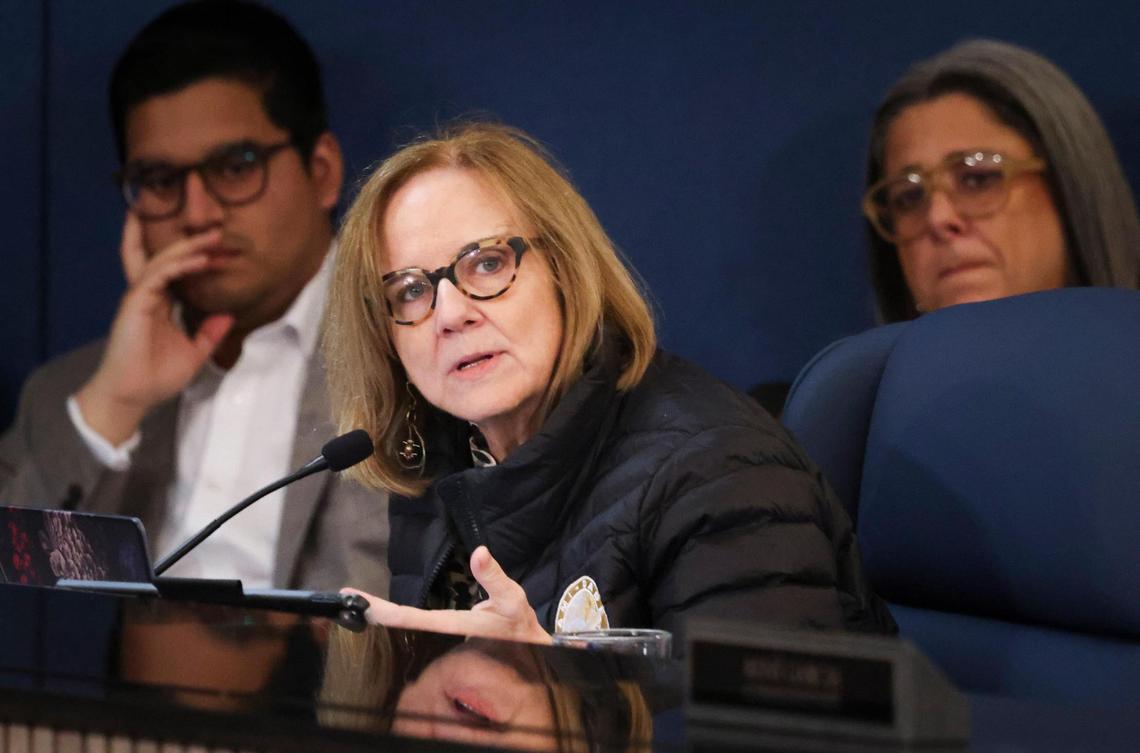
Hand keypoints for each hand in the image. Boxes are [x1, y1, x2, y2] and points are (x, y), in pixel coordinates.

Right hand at [74, 214, 233, 444]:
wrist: (132, 396)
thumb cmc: (156, 377)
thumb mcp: (194, 353)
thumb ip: (209, 334)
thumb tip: (228, 316)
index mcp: (159, 304)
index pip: (177, 272)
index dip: (197, 259)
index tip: (224, 252)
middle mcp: (148, 295)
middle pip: (165, 258)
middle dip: (190, 242)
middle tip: (217, 231)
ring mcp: (139, 298)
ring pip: (161, 261)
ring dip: (187, 247)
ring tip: (212, 237)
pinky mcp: (134, 304)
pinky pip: (157, 277)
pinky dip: (178, 266)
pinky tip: (199, 260)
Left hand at [345, 546, 551, 644]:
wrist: (530, 651)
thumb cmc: (520, 626)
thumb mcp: (513, 599)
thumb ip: (494, 577)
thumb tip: (478, 552)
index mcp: (451, 624)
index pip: (409, 617)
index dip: (381, 609)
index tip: (357, 600)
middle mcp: (441, 631)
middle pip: (399, 621)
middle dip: (372, 611)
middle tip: (343, 597)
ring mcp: (441, 632)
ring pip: (405, 624)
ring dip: (381, 613)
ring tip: (355, 601)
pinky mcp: (444, 630)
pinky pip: (414, 622)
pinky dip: (395, 615)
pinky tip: (381, 610)